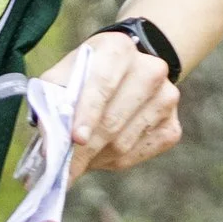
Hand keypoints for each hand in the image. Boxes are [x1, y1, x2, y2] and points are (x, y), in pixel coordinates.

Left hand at [41, 30, 179, 178]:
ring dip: (94, 158)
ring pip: (123, 143)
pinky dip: (112, 162)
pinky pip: (137, 155)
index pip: (102, 85)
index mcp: (119, 50)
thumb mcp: (64, 76)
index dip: (87, 114)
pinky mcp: (172, 126)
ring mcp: (166, 99)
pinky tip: (99, 155)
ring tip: (76, 161)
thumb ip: (52, 102)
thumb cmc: (85, 76)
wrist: (125, 73)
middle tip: (62, 172)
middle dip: (83, 151)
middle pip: (112, 121)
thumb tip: (50, 143)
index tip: (74, 139)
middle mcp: (150, 71)